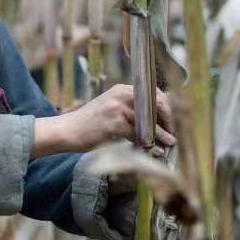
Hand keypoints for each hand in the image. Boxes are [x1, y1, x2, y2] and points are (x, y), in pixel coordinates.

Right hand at [60, 83, 174, 151]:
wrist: (68, 130)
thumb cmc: (90, 123)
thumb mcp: (111, 109)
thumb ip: (131, 111)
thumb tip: (157, 122)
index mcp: (121, 89)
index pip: (153, 93)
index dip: (166, 108)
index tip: (171, 122)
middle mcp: (120, 94)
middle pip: (155, 103)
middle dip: (168, 120)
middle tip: (172, 134)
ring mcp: (117, 108)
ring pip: (148, 122)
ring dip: (161, 135)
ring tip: (168, 143)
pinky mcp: (114, 123)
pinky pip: (137, 135)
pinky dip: (147, 144)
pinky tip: (151, 150)